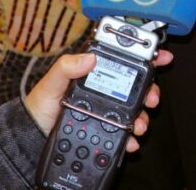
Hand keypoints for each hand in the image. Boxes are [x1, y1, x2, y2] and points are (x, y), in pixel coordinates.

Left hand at [23, 49, 173, 153]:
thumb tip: (89, 58)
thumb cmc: (40, 106)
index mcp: (94, 72)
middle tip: (152, 98)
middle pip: (137, 85)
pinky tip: (130, 140)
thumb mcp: (51, 82)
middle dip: (151, 91)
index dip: (146, 55)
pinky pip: (125, 131)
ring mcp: (107, 110)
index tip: (162, 57)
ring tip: (139, 124)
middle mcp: (104, 89)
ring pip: (135, 109)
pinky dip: (132, 136)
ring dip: (143, 116)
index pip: (124, 59)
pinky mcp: (105, 128)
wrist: (33, 136)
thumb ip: (67, 67)